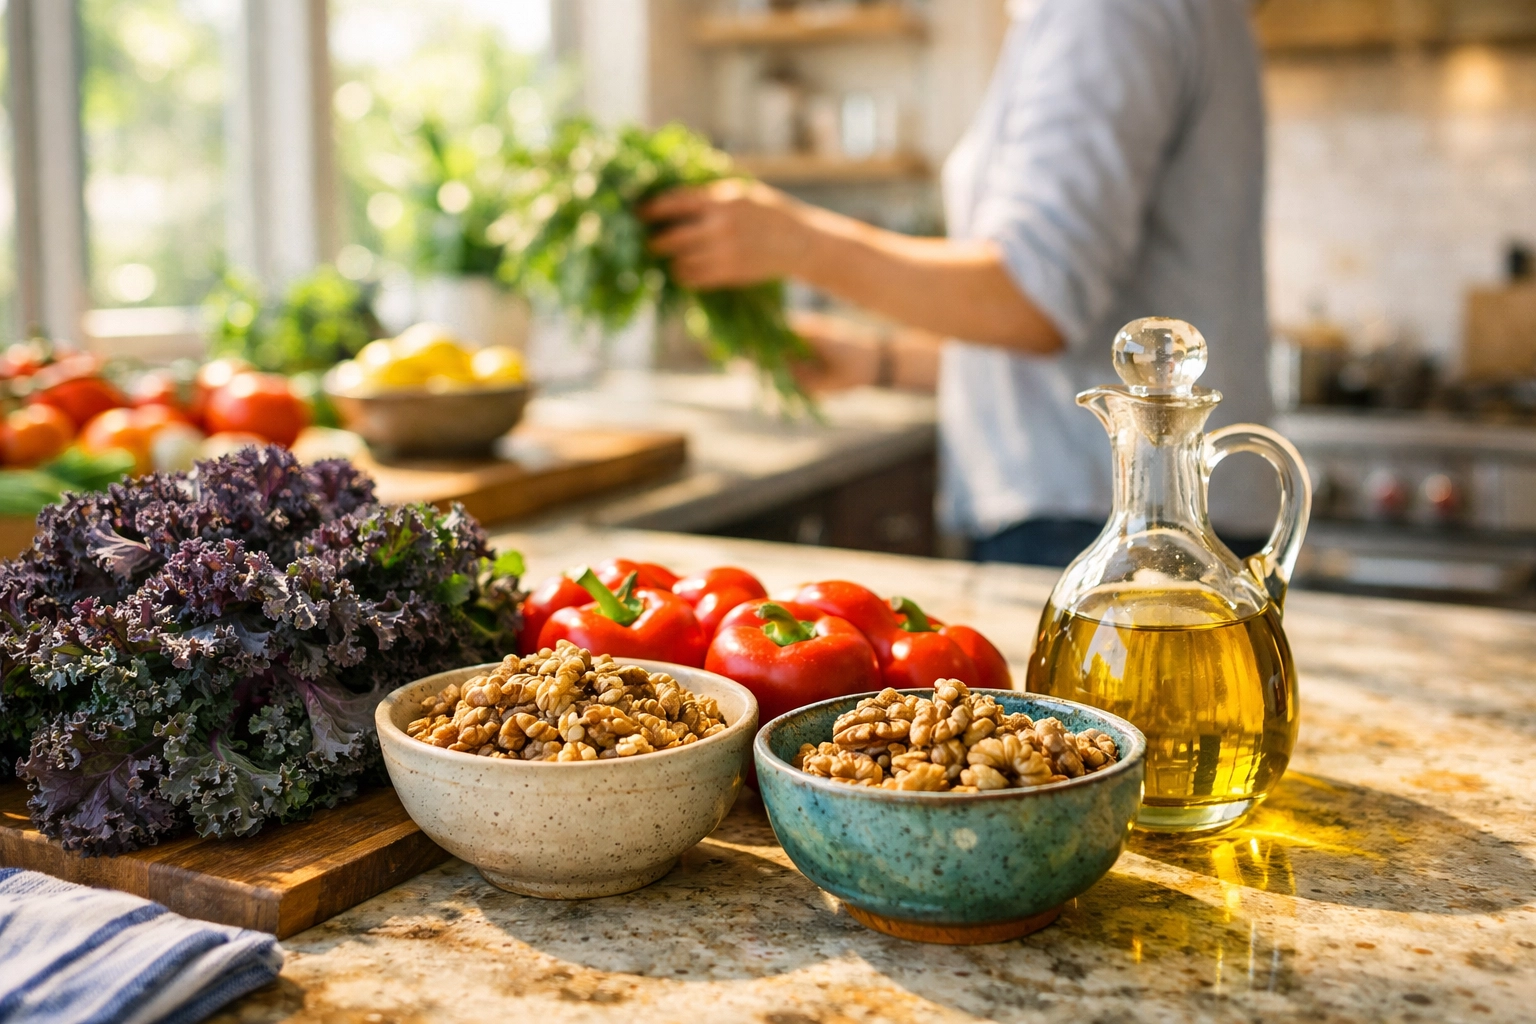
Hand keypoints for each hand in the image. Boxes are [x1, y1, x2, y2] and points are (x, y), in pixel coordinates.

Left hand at [640, 180, 808, 289]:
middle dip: (655, 241)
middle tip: (648, 242)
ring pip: (680, 261)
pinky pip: (694, 278)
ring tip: (666, 258)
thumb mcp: (742, 192)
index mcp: (721, 200)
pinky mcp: (730, 273)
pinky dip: (684, 275)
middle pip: (672, 237)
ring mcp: (725, 253)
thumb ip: (711, 193)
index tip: (638, 213)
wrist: (799, 242)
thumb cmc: (768, 212)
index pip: (675, 203)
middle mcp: (720, 226)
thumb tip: (673, 191)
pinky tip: (682, 271)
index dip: (652, 209)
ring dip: (670, 260)